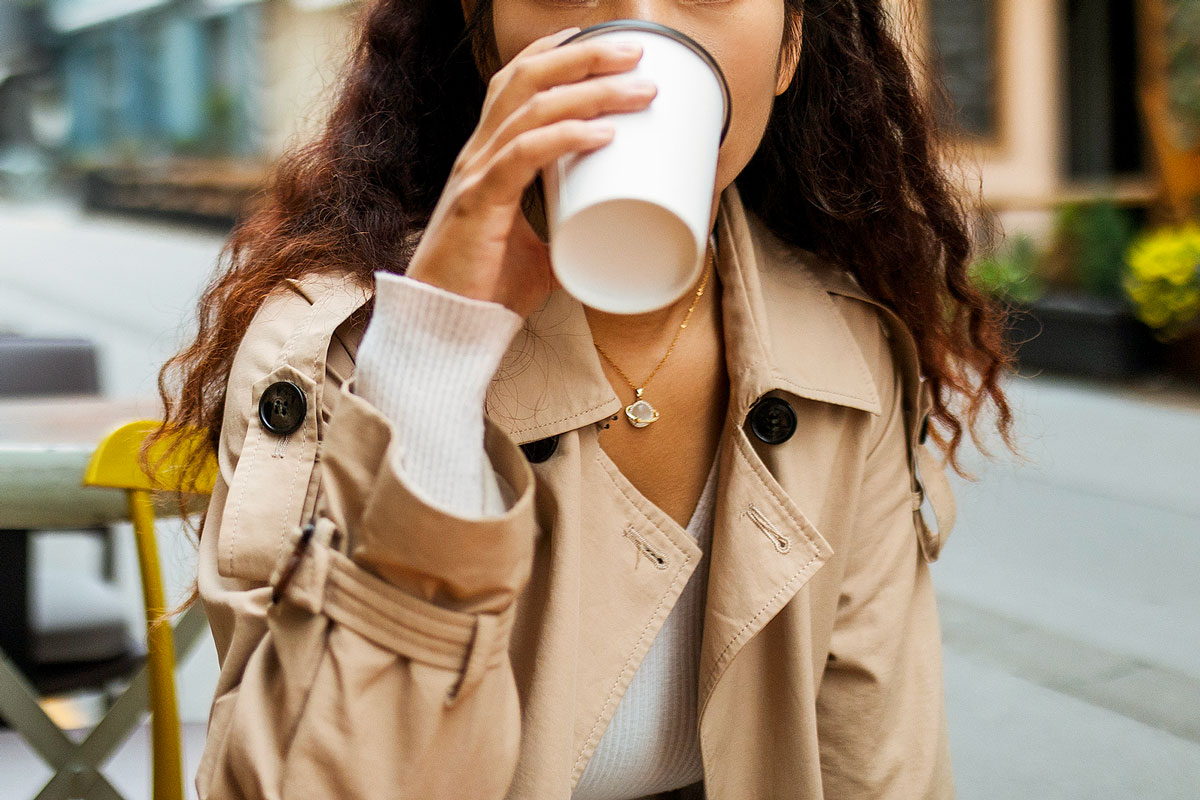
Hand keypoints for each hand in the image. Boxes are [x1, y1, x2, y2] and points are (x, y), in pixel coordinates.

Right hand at [405, 28, 655, 317]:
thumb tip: (610, 236)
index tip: (601, 41)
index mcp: (487, 156)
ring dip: (590, 92)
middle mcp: (478, 153)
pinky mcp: (479, 201)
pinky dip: (566, 138)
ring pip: (532, 108)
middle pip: (527, 78)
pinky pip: (525, 155)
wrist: (446, 324)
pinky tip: (603, 133)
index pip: (515, 83)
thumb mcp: (539, 252)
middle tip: (635, 51)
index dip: (554, 52)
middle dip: (583, 57)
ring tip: (638, 88)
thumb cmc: (486, 287)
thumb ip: (567, 234)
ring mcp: (476, 173)